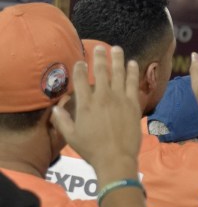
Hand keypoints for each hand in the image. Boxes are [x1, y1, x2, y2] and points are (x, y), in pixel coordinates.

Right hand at [51, 46, 140, 173]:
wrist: (116, 158)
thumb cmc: (92, 150)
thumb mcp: (71, 136)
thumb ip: (62, 120)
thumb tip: (55, 108)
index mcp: (85, 104)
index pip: (80, 80)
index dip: (80, 68)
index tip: (80, 61)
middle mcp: (102, 97)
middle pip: (101, 71)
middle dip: (99, 57)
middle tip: (99, 47)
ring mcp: (119, 99)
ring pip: (119, 73)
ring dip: (117, 59)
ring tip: (117, 49)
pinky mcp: (133, 104)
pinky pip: (133, 83)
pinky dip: (133, 72)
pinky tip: (133, 63)